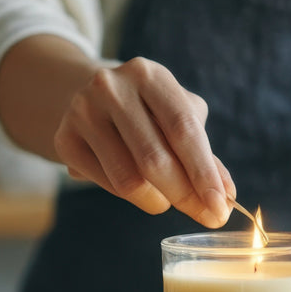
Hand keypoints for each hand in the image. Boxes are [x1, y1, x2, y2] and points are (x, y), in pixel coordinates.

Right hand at [54, 57, 234, 226]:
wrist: (87, 96)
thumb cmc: (147, 111)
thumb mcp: (178, 116)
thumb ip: (204, 154)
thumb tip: (226, 196)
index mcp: (149, 74)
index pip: (183, 129)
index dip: (204, 172)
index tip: (220, 208)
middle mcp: (112, 87)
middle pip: (154, 158)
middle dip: (185, 195)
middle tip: (205, 217)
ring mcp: (82, 111)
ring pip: (129, 179)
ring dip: (157, 201)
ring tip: (166, 199)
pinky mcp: (64, 139)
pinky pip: (106, 184)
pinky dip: (130, 197)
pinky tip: (139, 189)